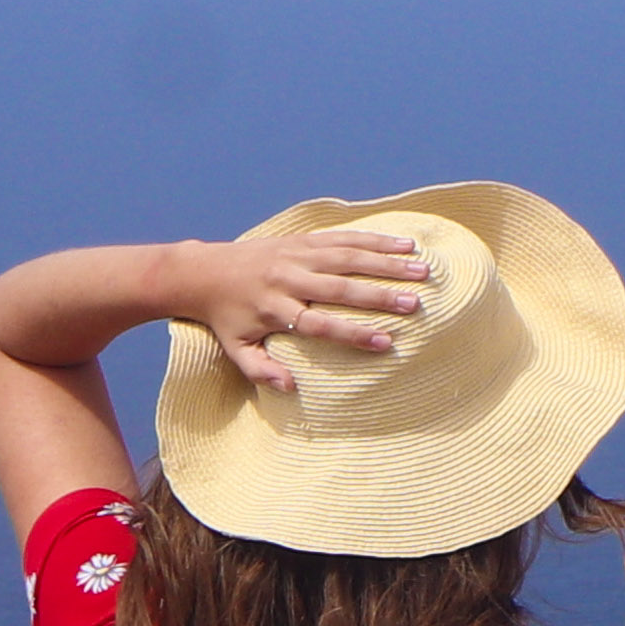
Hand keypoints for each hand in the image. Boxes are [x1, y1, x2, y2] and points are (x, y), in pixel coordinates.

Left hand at [184, 226, 433, 396]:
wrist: (202, 272)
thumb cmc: (226, 317)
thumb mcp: (235, 349)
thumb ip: (261, 370)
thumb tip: (291, 387)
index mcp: (274, 310)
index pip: (318, 324)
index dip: (352, 334)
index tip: (386, 343)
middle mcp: (287, 280)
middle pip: (339, 289)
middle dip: (380, 296)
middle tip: (416, 303)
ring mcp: (296, 256)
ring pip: (347, 258)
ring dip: (387, 263)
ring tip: (422, 271)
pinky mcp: (302, 240)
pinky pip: (343, 238)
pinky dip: (375, 240)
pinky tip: (404, 245)